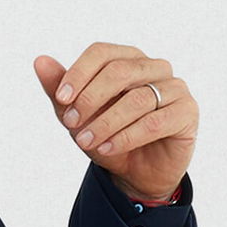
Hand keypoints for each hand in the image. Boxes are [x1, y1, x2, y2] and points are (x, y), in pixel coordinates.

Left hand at [33, 43, 197, 200]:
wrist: (137, 173)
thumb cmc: (109, 135)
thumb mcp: (79, 115)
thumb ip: (60, 88)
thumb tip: (39, 60)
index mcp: (129, 58)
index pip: (102, 52)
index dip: (79, 73)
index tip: (61, 100)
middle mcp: (155, 67)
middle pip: (119, 71)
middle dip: (91, 98)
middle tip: (71, 124)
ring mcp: (175, 88)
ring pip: (137, 99)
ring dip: (106, 122)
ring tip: (86, 142)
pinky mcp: (187, 112)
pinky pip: (155, 122)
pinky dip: (126, 137)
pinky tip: (107, 149)